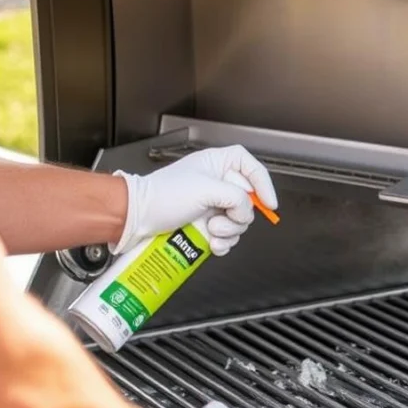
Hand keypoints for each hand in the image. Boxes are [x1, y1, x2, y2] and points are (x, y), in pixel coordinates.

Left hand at [112, 145, 277, 255]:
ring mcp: (212, 206)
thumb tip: (246, 211)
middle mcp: (217, 183)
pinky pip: (227, 236)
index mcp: (217, 164)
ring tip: (209, 230)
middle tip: (220, 217)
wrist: (137, 218)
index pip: (252, 168)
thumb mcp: (206, 189)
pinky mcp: (205, 225)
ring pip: (239, 222)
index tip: (269, 203)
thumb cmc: (162, 196)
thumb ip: (236, 197)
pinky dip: (223, 243)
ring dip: (228, 231)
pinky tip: (211, 243)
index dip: (264, 184)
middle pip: (248, 201)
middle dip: (238, 215)